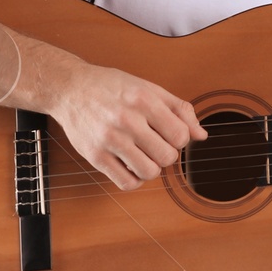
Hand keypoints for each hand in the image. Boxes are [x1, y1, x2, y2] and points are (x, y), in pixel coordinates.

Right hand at [51, 61, 205, 190]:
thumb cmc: (111, 87)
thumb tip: (201, 136)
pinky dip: (134, 179)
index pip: (181, 136)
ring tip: (142, 156)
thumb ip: (179, 109)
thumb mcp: (148, 88)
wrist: (70, 89)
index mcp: (143, 100)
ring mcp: (109, 139)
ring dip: (151, 168)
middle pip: (167, 157)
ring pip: (149, 172)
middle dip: (166, 154)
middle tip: (154, 145)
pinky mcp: (95, 156)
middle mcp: (127, 119)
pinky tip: (129, 165)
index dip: (179, 138)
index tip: (167, 134)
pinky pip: (127, 183)